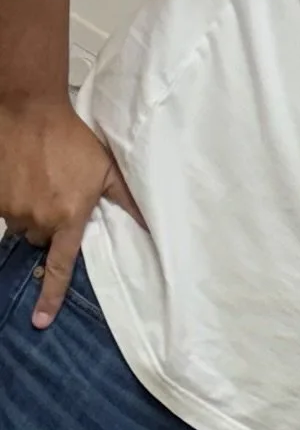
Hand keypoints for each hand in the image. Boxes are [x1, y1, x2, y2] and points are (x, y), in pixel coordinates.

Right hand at [0, 93, 140, 326]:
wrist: (30, 108)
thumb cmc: (72, 139)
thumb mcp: (106, 170)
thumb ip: (127, 202)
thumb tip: (154, 228)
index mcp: (67, 218)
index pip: (60, 266)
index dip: (51, 296)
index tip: (40, 321)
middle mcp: (37, 218)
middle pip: (39, 239)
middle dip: (47, 225)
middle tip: (55, 196)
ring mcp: (11, 206)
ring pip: (19, 222)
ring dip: (28, 209)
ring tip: (39, 181)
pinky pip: (2, 207)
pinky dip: (11, 196)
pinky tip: (21, 176)